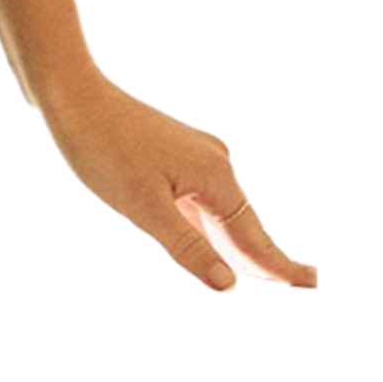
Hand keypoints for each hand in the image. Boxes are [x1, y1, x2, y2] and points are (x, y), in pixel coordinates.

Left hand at [39, 71, 317, 291]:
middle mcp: (216, 162)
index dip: (279, 267)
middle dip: (266, 259)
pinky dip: (213, 227)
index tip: (312, 287)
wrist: (70, 93)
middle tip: (303, 288)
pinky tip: (215, 245)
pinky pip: (204, 200)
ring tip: (267, 277)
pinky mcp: (177, 154)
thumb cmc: (101, 148)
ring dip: (238, 245)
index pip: (254, 236)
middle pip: (245, 224)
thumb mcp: (142, 207)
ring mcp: (197, 156)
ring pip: (223, 213)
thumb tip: (228, 285)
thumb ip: (187, 247)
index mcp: (215, 175)